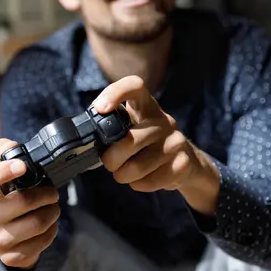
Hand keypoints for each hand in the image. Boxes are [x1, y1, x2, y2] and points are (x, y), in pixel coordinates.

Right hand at [0, 139, 59, 268]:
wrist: (3, 233)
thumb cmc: (5, 196)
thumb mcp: (2, 173)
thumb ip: (4, 152)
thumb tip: (10, 145)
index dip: (2, 172)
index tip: (23, 165)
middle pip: (22, 202)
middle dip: (46, 195)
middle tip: (53, 193)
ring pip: (35, 224)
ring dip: (52, 213)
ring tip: (54, 208)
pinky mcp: (9, 257)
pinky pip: (39, 244)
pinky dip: (51, 232)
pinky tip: (49, 226)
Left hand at [93, 76, 219, 213]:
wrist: (185, 164)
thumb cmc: (146, 145)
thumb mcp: (131, 129)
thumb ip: (112, 129)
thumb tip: (84, 138)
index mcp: (146, 106)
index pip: (135, 85)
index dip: (115, 93)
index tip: (99, 109)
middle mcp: (164, 120)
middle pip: (130, 140)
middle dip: (111, 159)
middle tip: (108, 164)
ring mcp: (176, 141)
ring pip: (138, 166)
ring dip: (123, 175)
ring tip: (122, 174)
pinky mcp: (184, 163)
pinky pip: (152, 181)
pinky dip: (139, 185)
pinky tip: (140, 180)